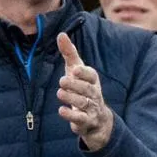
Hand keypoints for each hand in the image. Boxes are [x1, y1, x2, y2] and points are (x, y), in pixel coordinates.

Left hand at [56, 33, 113, 150]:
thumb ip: (69, 53)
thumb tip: (61, 34)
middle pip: (87, 89)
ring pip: (83, 103)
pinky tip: (61, 111)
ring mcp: (91, 109)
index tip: (74, 69)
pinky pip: (80, 119)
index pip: (92, 75)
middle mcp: (94, 94)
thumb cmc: (83, 88)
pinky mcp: (86, 122)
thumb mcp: (76, 71)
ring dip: (71, 98)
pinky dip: (71, 116)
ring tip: (60, 93)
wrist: (96, 119)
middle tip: (62, 81)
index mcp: (92, 81)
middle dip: (75, 85)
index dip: (84, 73)